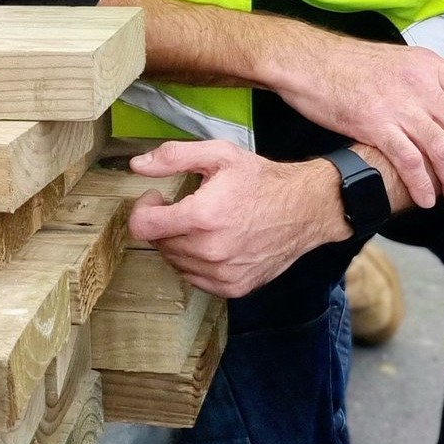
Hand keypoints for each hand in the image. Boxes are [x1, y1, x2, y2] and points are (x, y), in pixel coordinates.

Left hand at [124, 140, 344, 298]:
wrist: (306, 209)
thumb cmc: (262, 180)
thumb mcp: (219, 155)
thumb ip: (174, 157)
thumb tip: (137, 166)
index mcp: (202, 217)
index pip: (142, 226)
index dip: (143, 209)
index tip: (158, 198)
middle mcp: (210, 251)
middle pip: (158, 244)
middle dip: (164, 223)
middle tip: (185, 206)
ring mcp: (222, 274)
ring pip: (175, 262)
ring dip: (179, 243)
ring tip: (203, 223)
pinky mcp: (233, 288)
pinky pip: (195, 278)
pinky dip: (197, 261)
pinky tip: (214, 242)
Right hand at [262, 28, 443, 209]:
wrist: (308, 61)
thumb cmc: (350, 65)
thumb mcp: (401, 62)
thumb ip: (429, 82)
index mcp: (432, 67)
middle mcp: (422, 84)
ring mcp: (399, 104)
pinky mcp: (375, 123)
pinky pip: (410, 161)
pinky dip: (423, 185)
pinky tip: (426, 199)